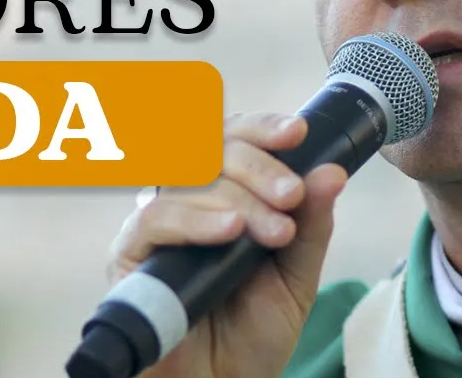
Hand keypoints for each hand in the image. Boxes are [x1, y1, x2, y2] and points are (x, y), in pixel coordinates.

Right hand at [107, 112, 348, 377]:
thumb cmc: (252, 334)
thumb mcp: (295, 276)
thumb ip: (311, 225)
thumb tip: (332, 171)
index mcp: (220, 193)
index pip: (232, 138)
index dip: (261, 128)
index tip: (298, 134)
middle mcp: (183, 199)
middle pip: (210, 149)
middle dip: (259, 166)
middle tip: (292, 198)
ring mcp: (154, 224)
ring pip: (187, 179)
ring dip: (239, 196)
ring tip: (275, 231)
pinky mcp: (128, 255)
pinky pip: (154, 218)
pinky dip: (196, 219)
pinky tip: (230, 232)